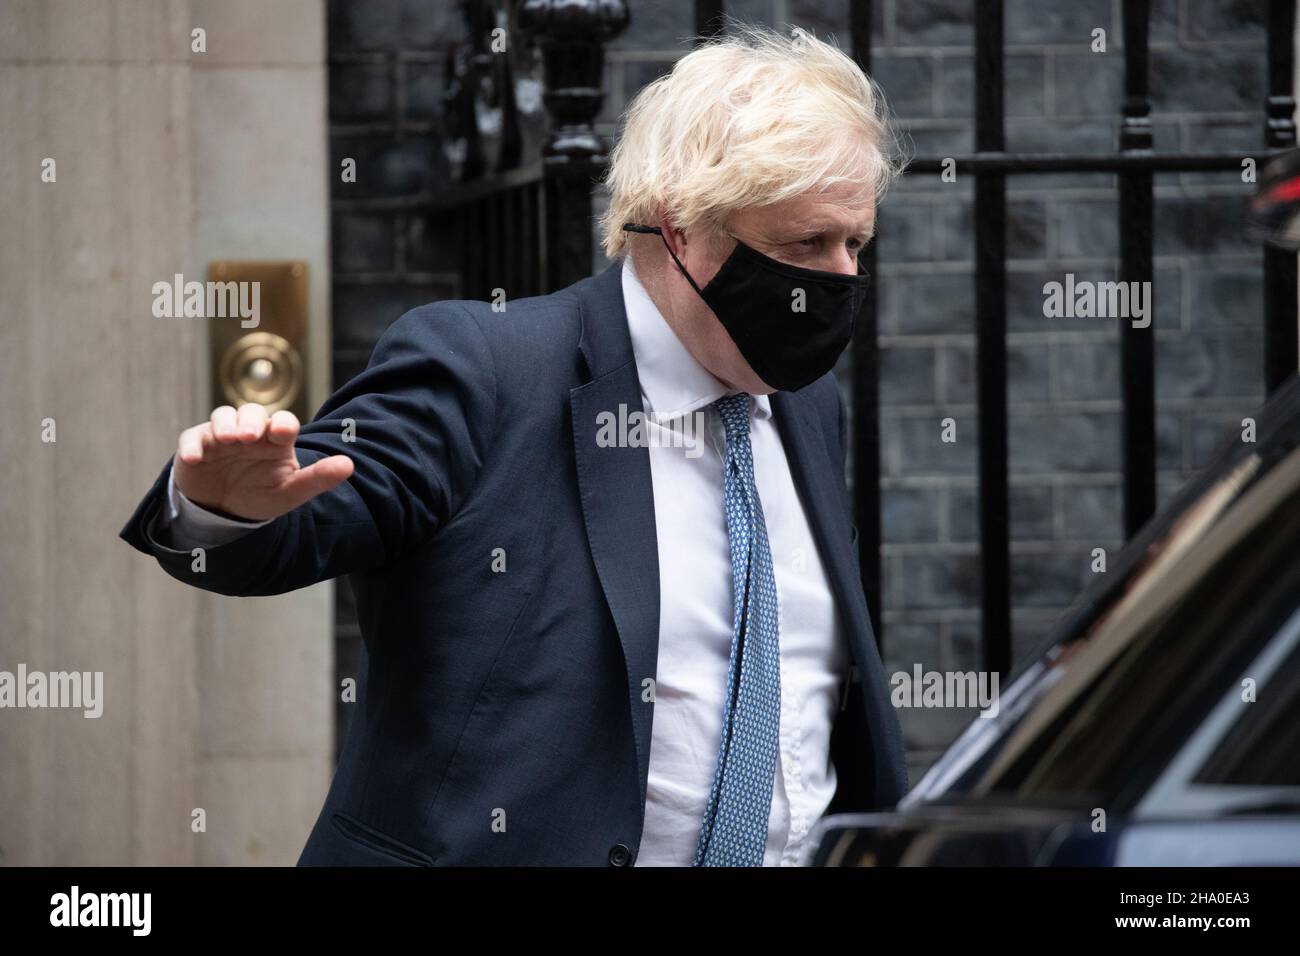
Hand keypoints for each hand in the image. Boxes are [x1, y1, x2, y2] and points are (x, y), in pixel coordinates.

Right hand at [172, 404, 353, 521]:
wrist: (225, 513)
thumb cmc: (261, 496)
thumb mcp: (290, 493)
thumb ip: (318, 479)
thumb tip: (348, 465)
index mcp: (276, 440)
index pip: (282, 422)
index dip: (282, 423)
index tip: (281, 433)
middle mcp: (249, 432)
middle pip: (250, 412)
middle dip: (249, 421)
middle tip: (248, 437)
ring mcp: (221, 436)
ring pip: (222, 417)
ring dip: (224, 425)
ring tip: (227, 439)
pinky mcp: (196, 446)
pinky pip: (191, 438)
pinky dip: (191, 446)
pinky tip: (194, 458)